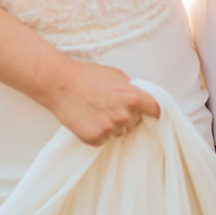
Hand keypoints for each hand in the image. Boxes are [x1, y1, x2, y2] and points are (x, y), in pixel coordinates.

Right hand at [41, 58, 159, 146]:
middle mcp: (124, 116)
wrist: (60, 83)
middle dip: (127, 114)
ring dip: (112, 124)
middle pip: (136, 121)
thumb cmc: (88, 76)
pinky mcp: (95, 139)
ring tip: (96, 109)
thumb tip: (141, 101)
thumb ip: (132, 90)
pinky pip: (105, 138)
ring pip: (119, 131)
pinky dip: (99, 131)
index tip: (154, 114)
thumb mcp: (117, 75)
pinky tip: (89, 117)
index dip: (155, 111)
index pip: (156, 110)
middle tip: (109, 103)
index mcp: (133, 98)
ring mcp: (109, 129)